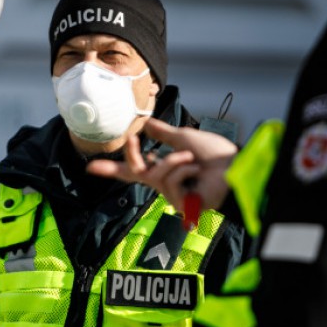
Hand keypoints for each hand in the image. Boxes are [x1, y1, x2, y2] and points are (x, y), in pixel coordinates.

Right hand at [86, 118, 237, 213]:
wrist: (235, 167)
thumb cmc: (215, 154)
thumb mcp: (184, 138)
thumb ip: (163, 134)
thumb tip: (147, 124)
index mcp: (167, 168)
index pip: (135, 169)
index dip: (112, 168)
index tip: (91, 167)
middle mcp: (166, 183)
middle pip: (136, 172)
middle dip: (129, 158)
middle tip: (131, 140)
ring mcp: (173, 194)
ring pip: (154, 174)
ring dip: (173, 161)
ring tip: (192, 160)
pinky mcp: (180, 202)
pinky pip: (169, 180)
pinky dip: (183, 170)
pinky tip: (197, 172)